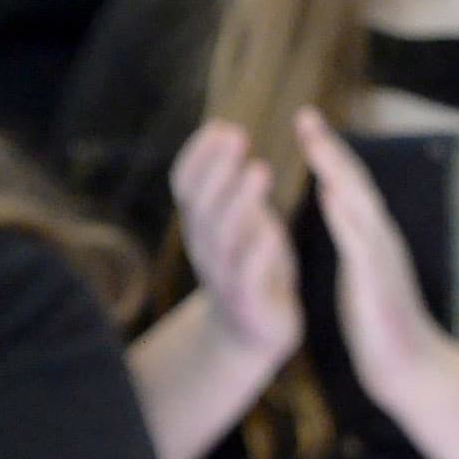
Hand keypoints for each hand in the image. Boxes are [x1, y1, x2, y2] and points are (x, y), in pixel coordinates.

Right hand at [168, 119, 300, 362]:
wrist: (250, 334)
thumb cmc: (250, 266)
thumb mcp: (239, 221)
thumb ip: (232, 187)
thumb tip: (226, 133)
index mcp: (201, 225)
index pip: (186, 184)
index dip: (199, 155)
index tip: (221, 125)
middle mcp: (204, 247)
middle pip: (203, 204)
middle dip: (218, 167)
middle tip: (237, 134)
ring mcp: (223, 276)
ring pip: (225, 236)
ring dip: (240, 201)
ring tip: (259, 168)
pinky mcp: (248, 302)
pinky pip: (248, 275)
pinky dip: (258, 250)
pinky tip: (272, 228)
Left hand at [294, 108, 449, 403]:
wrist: (413, 371)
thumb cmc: (383, 330)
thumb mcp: (362, 277)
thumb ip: (352, 240)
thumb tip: (338, 206)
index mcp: (372, 241)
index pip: (348, 189)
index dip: (327, 155)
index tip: (305, 125)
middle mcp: (381, 241)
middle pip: (355, 185)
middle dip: (330, 149)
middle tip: (306, 115)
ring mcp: (383, 260)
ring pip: (360, 204)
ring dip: (337, 170)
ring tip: (315, 141)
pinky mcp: (379, 282)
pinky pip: (359, 242)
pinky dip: (345, 214)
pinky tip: (330, 193)